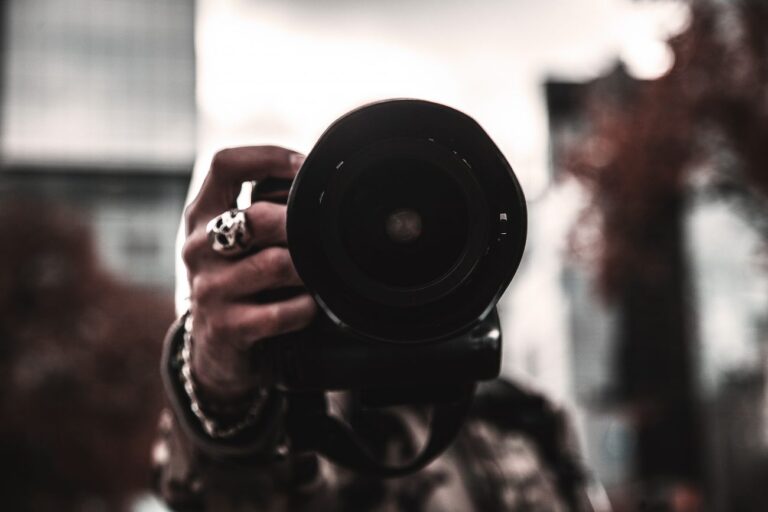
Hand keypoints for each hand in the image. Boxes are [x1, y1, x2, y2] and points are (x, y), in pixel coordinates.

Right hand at [182, 146, 316, 404]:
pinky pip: (279, 312)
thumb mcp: (239, 241)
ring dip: (308, 270)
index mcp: (202, 214)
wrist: (215, 349)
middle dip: (298, 226)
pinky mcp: (225, 327)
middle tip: (321, 236)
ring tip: (318, 274)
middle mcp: (199, 246)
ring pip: (275, 264)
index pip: (225, 165)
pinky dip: (304, 309)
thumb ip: (265, 209)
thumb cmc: (240, 280)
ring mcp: (209, 288)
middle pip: (256, 217)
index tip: (304, 166)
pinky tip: (308, 307)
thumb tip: (317, 179)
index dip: (268, 157)